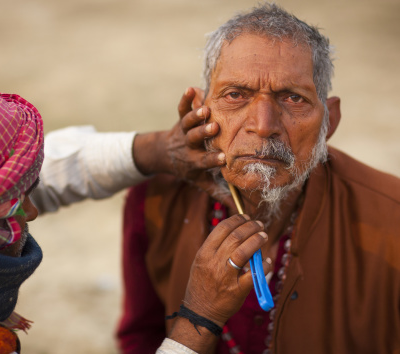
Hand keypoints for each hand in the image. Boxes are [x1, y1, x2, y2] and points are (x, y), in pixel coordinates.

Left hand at [132, 87, 232, 206]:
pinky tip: (192, 89)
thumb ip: (219, 194)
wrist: (164, 153)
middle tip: (213, 127)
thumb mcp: (201, 182)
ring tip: (205, 109)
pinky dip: (185, 99)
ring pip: (187, 122)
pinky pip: (181, 108)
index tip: (223, 158)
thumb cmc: (188, 168)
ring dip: (195, 115)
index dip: (212, 160)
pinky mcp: (180, 118)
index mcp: (194, 161)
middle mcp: (188, 145)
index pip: (203, 162)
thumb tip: (241, 211)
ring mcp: (183, 130)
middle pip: (194, 139)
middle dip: (202, 133)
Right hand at [183, 214, 270, 326]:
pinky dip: (263, 265)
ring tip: (263, 235)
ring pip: (244, 251)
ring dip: (257, 240)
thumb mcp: (200, 262)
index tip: (245, 217)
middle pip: (235, 237)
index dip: (236, 219)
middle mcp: (214, 263)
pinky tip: (266, 261)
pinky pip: (254, 274)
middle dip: (250, 227)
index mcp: (204, 254)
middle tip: (259, 224)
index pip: (222, 228)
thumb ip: (215, 248)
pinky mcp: (237, 290)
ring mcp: (226, 276)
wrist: (201, 311)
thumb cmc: (201, 285)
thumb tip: (235, 232)